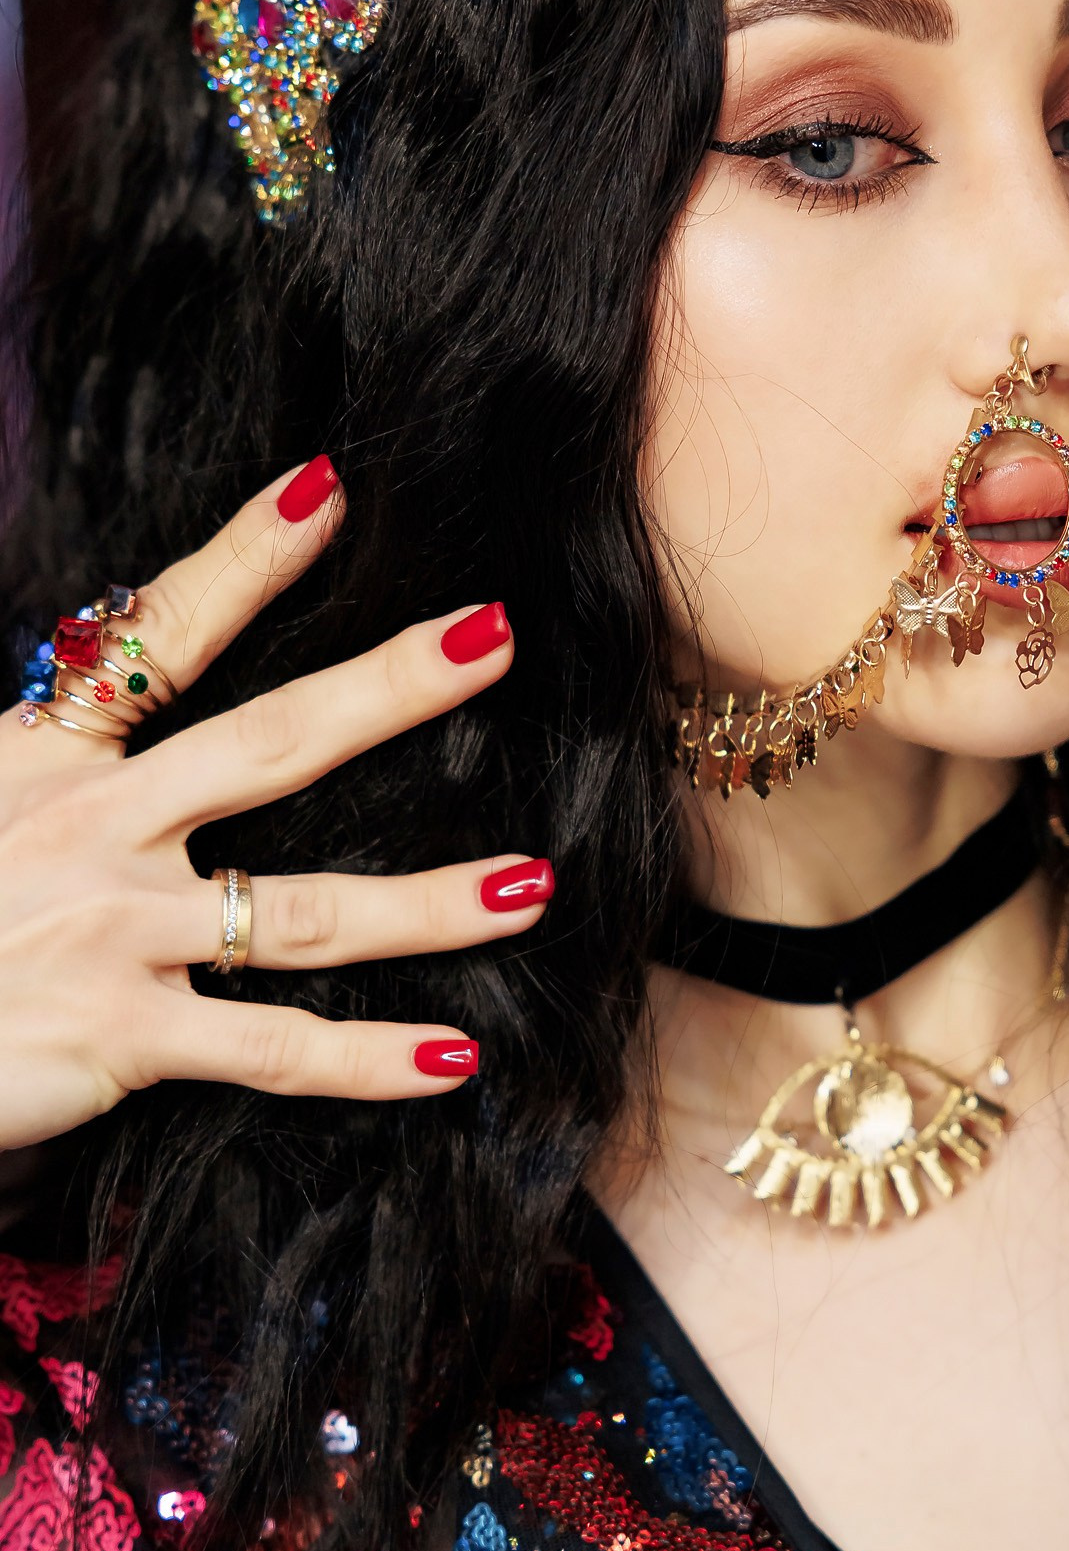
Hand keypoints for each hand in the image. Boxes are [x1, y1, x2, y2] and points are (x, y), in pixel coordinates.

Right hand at [0, 459, 550, 1146]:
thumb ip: (57, 744)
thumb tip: (109, 680)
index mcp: (38, 755)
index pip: (155, 634)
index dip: (243, 558)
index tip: (330, 490)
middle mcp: (87, 828)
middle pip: (271, 745)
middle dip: (392, 688)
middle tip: (496, 635)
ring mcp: (109, 933)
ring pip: (305, 910)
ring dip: (431, 900)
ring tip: (536, 885)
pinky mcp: (117, 1039)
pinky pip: (270, 1050)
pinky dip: (366, 1061)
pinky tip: (455, 1060)